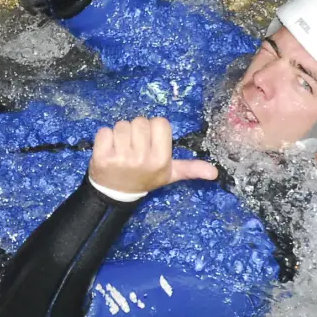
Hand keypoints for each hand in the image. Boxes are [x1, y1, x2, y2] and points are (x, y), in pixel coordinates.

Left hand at [89, 117, 217, 194]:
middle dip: (136, 131)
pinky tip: (109, 150)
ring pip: (122, 124)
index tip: (150, 143)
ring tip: (121, 149)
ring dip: (120, 134)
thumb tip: (215, 172)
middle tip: (134, 147)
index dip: (154, 130)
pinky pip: (104, 131)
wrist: (115, 194)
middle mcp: (142, 158)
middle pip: (140, 121)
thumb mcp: (169, 174)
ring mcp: (121, 158)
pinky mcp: (101, 157)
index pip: (160, 122)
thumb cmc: (144, 178)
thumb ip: (190, 169)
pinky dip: (105, 137)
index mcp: (161, 159)